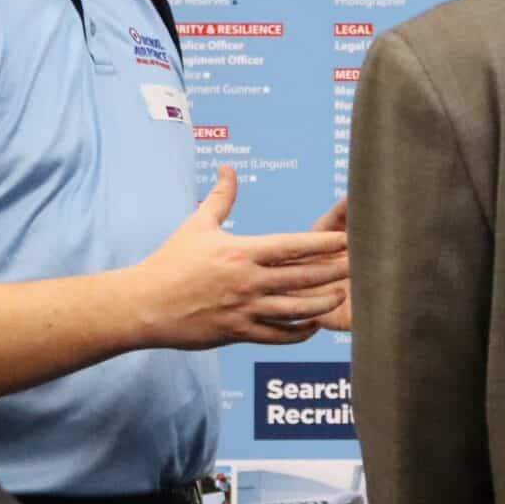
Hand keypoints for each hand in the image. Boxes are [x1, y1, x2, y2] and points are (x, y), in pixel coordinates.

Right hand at [134, 166, 350, 347]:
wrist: (145, 305)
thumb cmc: (170, 262)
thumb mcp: (197, 225)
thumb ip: (221, 197)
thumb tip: (229, 167)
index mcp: (242, 252)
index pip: (292, 246)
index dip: (323, 244)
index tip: (346, 241)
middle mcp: (248, 282)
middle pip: (303, 279)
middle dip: (334, 272)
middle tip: (359, 267)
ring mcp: (245, 310)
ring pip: (296, 310)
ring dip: (323, 304)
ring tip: (342, 296)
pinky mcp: (238, 333)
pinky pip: (278, 336)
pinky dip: (299, 332)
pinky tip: (312, 326)